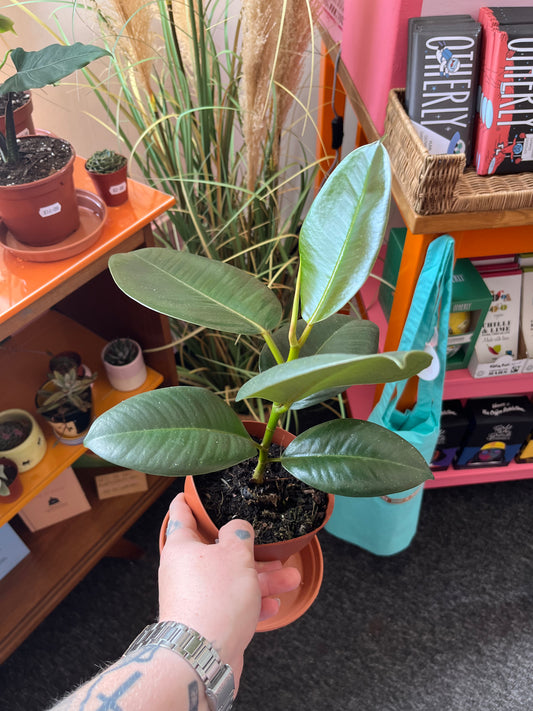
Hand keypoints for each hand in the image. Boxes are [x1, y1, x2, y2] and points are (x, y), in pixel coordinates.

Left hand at [158, 492, 300, 684]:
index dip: (187, 501)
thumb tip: (238, 528)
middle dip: (247, 548)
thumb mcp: (234, 553)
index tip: (188, 493)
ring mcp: (196, 598)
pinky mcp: (208, 622)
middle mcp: (185, 571)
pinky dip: (254, 603)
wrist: (201, 657)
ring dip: (261, 578)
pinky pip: (233, 606)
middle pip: (216, 550)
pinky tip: (274, 604)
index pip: (181, 515)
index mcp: (182, 547)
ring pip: (231, 579)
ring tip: (289, 577)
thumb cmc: (213, 600)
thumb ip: (239, 533)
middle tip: (266, 543)